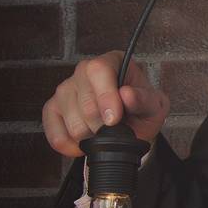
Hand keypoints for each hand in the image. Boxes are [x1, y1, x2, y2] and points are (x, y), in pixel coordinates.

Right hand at [41, 51, 168, 157]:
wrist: (133, 127)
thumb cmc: (143, 110)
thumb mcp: (155, 105)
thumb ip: (144, 99)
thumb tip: (127, 94)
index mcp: (112, 62)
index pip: (99, 70)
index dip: (105, 96)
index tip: (114, 119)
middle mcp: (84, 71)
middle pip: (84, 101)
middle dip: (103, 124)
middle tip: (116, 127)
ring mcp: (65, 89)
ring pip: (72, 121)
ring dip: (91, 135)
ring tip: (104, 132)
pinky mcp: (52, 109)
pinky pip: (55, 134)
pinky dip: (72, 146)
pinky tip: (86, 144)